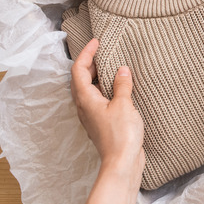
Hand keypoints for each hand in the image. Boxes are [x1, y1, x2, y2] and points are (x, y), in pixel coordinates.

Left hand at [70, 38, 144, 179]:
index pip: (79, 70)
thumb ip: (122, 85)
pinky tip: (118, 88)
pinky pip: (98, 99)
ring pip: (88, 89)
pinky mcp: (101, 122)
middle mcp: (85, 106)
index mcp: (86, 99)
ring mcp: (92, 115)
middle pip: (80, 79)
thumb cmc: (121, 134)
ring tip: (111, 66)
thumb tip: (122, 70)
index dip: (86, 53)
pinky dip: (105, 87)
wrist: (122, 162)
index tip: (96, 42)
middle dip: (90, 63)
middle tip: (103, 51)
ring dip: (97, 75)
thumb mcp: (124, 104)